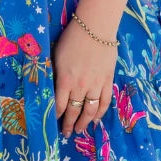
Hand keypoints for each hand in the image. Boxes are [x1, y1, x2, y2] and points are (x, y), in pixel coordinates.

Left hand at [52, 16, 116, 136]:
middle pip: (74, 110)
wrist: (95, 28)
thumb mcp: (56, 56)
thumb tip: (54, 88)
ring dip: (84, 122)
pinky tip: (96, 120)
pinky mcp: (107, 81)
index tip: (54, 123)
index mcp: (65, 80)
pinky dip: (100, 113)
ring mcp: (95, 85)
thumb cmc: (72, 38)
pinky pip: (104, 101)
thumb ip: (56, 74)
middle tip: (67, 133)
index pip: (60, 105)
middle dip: (69, 124)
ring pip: (90, 110)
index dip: (57, 116)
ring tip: (80, 130)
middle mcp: (80, 86)